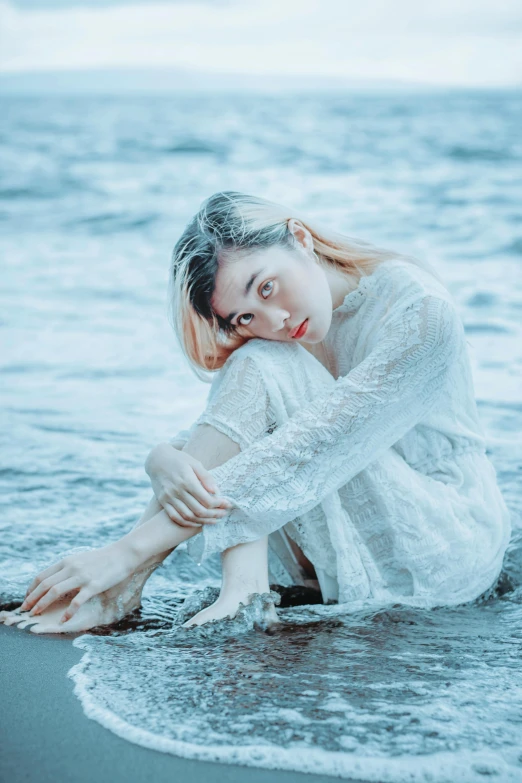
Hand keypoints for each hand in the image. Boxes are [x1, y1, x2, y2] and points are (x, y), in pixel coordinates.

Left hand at [19, 541, 138, 622]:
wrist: (124, 554)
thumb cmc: (103, 559)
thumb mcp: (81, 559)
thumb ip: (68, 569)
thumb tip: (55, 582)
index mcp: (67, 561)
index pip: (41, 576)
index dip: (31, 589)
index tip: (27, 599)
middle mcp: (71, 568)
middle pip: (44, 584)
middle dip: (32, 599)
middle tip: (25, 610)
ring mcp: (82, 576)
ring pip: (55, 591)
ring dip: (42, 604)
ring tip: (36, 615)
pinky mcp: (93, 585)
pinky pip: (76, 601)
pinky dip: (68, 612)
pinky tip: (63, 620)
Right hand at [145, 443, 232, 528]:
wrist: (157, 460)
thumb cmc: (180, 460)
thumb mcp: (195, 463)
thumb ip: (206, 478)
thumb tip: (216, 492)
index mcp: (187, 480)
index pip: (206, 499)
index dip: (219, 504)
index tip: (227, 504)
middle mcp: (177, 491)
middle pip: (199, 510)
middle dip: (214, 514)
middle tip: (224, 514)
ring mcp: (169, 498)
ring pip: (188, 516)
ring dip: (203, 521)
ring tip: (214, 520)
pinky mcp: (163, 502)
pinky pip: (176, 517)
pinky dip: (188, 523)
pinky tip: (198, 522)